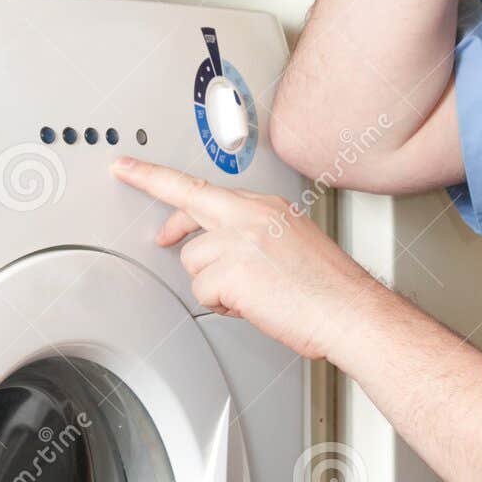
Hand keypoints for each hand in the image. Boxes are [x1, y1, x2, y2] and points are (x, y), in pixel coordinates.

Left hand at [112, 157, 376, 362]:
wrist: (351, 312)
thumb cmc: (331, 290)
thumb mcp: (295, 243)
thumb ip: (255, 235)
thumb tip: (225, 250)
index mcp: (267, 207)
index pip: (203, 186)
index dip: (157, 178)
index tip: (130, 169)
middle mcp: (250, 216)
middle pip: (186, 207)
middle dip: (166, 216)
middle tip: (155, 229)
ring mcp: (238, 240)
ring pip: (193, 262)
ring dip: (214, 285)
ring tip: (252, 295)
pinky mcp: (231, 270)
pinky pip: (203, 292)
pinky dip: (224, 306)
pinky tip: (253, 306)